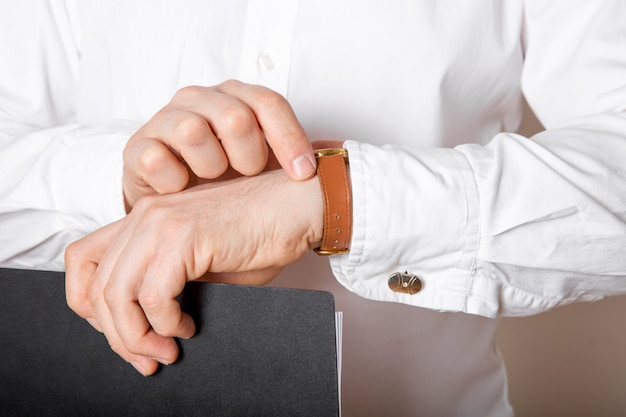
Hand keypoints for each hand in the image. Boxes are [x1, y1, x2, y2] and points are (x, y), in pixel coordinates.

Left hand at [65, 170, 322, 375]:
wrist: (298, 206)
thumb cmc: (259, 234)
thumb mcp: (202, 261)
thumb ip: (168, 282)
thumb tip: (145, 327)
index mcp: (144, 218)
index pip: (81, 260)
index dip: (88, 304)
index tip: (120, 331)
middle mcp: (144, 216)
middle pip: (95, 286)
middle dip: (116, 336)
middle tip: (145, 358)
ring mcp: (161, 223)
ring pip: (116, 295)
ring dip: (136, 336)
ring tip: (165, 349)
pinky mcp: (185, 237)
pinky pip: (152, 295)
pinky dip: (166, 322)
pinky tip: (188, 326)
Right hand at [123, 80, 315, 209]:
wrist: (174, 197)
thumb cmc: (224, 179)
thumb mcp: (262, 165)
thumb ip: (291, 159)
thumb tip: (334, 165)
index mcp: (235, 97)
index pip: (269, 103)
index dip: (290, 139)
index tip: (302, 174)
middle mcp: (201, 99)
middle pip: (236, 117)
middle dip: (249, 156)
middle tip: (247, 177)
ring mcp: (167, 119)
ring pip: (194, 132)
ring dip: (211, 167)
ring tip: (212, 182)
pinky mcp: (138, 146)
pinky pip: (157, 158)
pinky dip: (176, 181)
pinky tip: (183, 190)